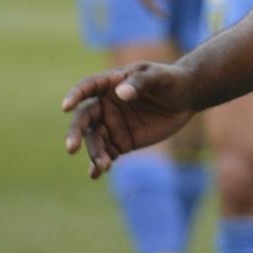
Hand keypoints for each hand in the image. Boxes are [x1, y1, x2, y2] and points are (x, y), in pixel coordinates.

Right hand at [62, 62, 197, 177]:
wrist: (186, 99)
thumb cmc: (171, 80)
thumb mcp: (159, 77)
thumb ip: (140, 83)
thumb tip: (121, 93)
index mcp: (110, 83)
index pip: (87, 88)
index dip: (75, 95)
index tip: (66, 107)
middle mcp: (105, 105)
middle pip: (84, 119)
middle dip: (75, 133)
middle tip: (71, 148)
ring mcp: (112, 125)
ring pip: (95, 140)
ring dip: (94, 153)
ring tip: (102, 165)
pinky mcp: (121, 142)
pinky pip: (106, 154)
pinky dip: (99, 164)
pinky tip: (95, 174)